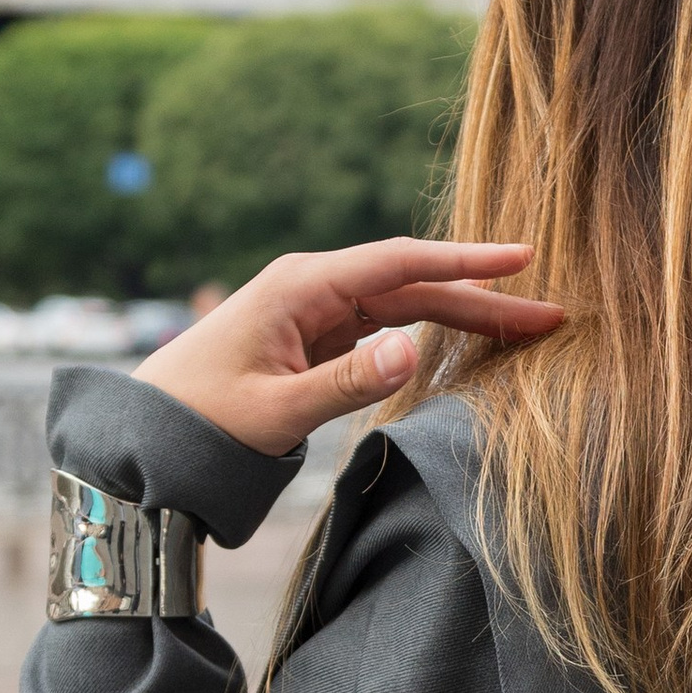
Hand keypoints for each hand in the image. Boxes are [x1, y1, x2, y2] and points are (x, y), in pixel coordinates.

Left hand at [135, 240, 564, 456]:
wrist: (143, 436)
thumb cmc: (197, 421)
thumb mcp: (274, 411)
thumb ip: (345, 383)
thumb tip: (411, 350)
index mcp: (301, 286)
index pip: (400, 263)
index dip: (466, 260)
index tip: (523, 256)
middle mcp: (311, 287)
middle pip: (413, 285)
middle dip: (482, 296)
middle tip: (549, 312)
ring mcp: (313, 311)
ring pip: (403, 306)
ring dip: (461, 315)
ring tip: (524, 328)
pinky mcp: (312, 338)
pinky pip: (382, 327)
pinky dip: (427, 333)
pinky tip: (466, 340)